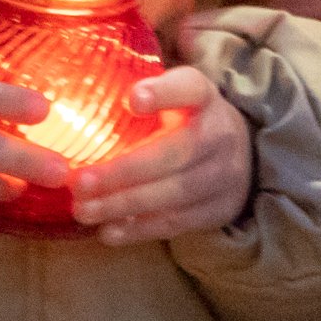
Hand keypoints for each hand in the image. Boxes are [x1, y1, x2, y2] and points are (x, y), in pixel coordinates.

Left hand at [67, 65, 253, 244]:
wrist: (241, 156)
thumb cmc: (188, 121)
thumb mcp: (174, 97)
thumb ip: (142, 95)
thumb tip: (78, 101)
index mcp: (204, 96)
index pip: (190, 88)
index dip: (164, 93)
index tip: (132, 100)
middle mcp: (220, 133)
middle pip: (174, 152)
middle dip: (124, 171)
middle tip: (79, 182)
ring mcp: (224, 175)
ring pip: (173, 193)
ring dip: (124, 205)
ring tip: (84, 210)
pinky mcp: (218, 209)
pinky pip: (176, 223)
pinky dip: (139, 230)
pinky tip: (108, 232)